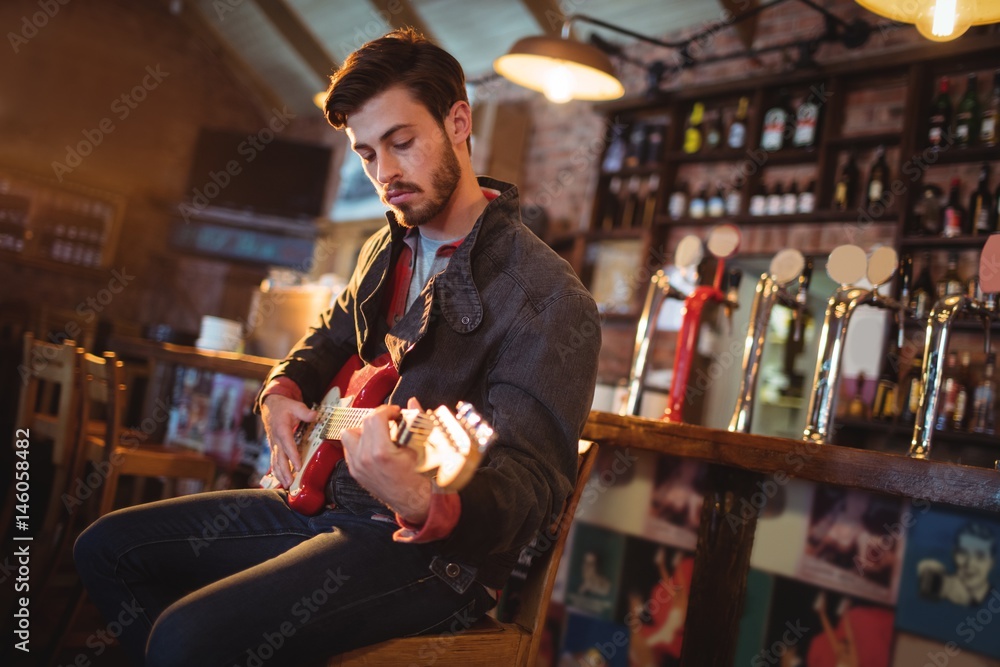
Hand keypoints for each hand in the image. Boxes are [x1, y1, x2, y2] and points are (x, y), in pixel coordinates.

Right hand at [261, 394, 316, 487]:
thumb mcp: (295, 405)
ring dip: (280, 474)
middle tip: (290, 482)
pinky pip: (274, 460)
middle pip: (280, 458)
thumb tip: (315, 416)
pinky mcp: (274, 447)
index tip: (298, 467)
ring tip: (286, 484)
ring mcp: (274, 444)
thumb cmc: (283, 407)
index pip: (288, 445)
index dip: (293, 457)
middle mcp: (276, 439)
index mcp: (281, 430)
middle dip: (284, 471)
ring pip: (275, 461)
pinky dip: (276, 470)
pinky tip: (280, 479)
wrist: (270, 406)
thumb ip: (305, 412)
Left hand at [340, 398, 431, 522]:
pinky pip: (349, 449)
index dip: (387, 410)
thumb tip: (413, 403)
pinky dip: (359, 443)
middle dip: (379, 418)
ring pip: (349, 434)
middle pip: (364, 423)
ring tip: (379, 433)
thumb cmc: (419, 479)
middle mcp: (364, 459)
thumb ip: (414, 422)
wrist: (414, 502)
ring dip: (364, 430)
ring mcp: (357, 466)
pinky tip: (374, 445)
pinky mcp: (355, 472)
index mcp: (380, 452)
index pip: (375, 418)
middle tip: (391, 420)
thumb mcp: (420, 448)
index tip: (396, 412)